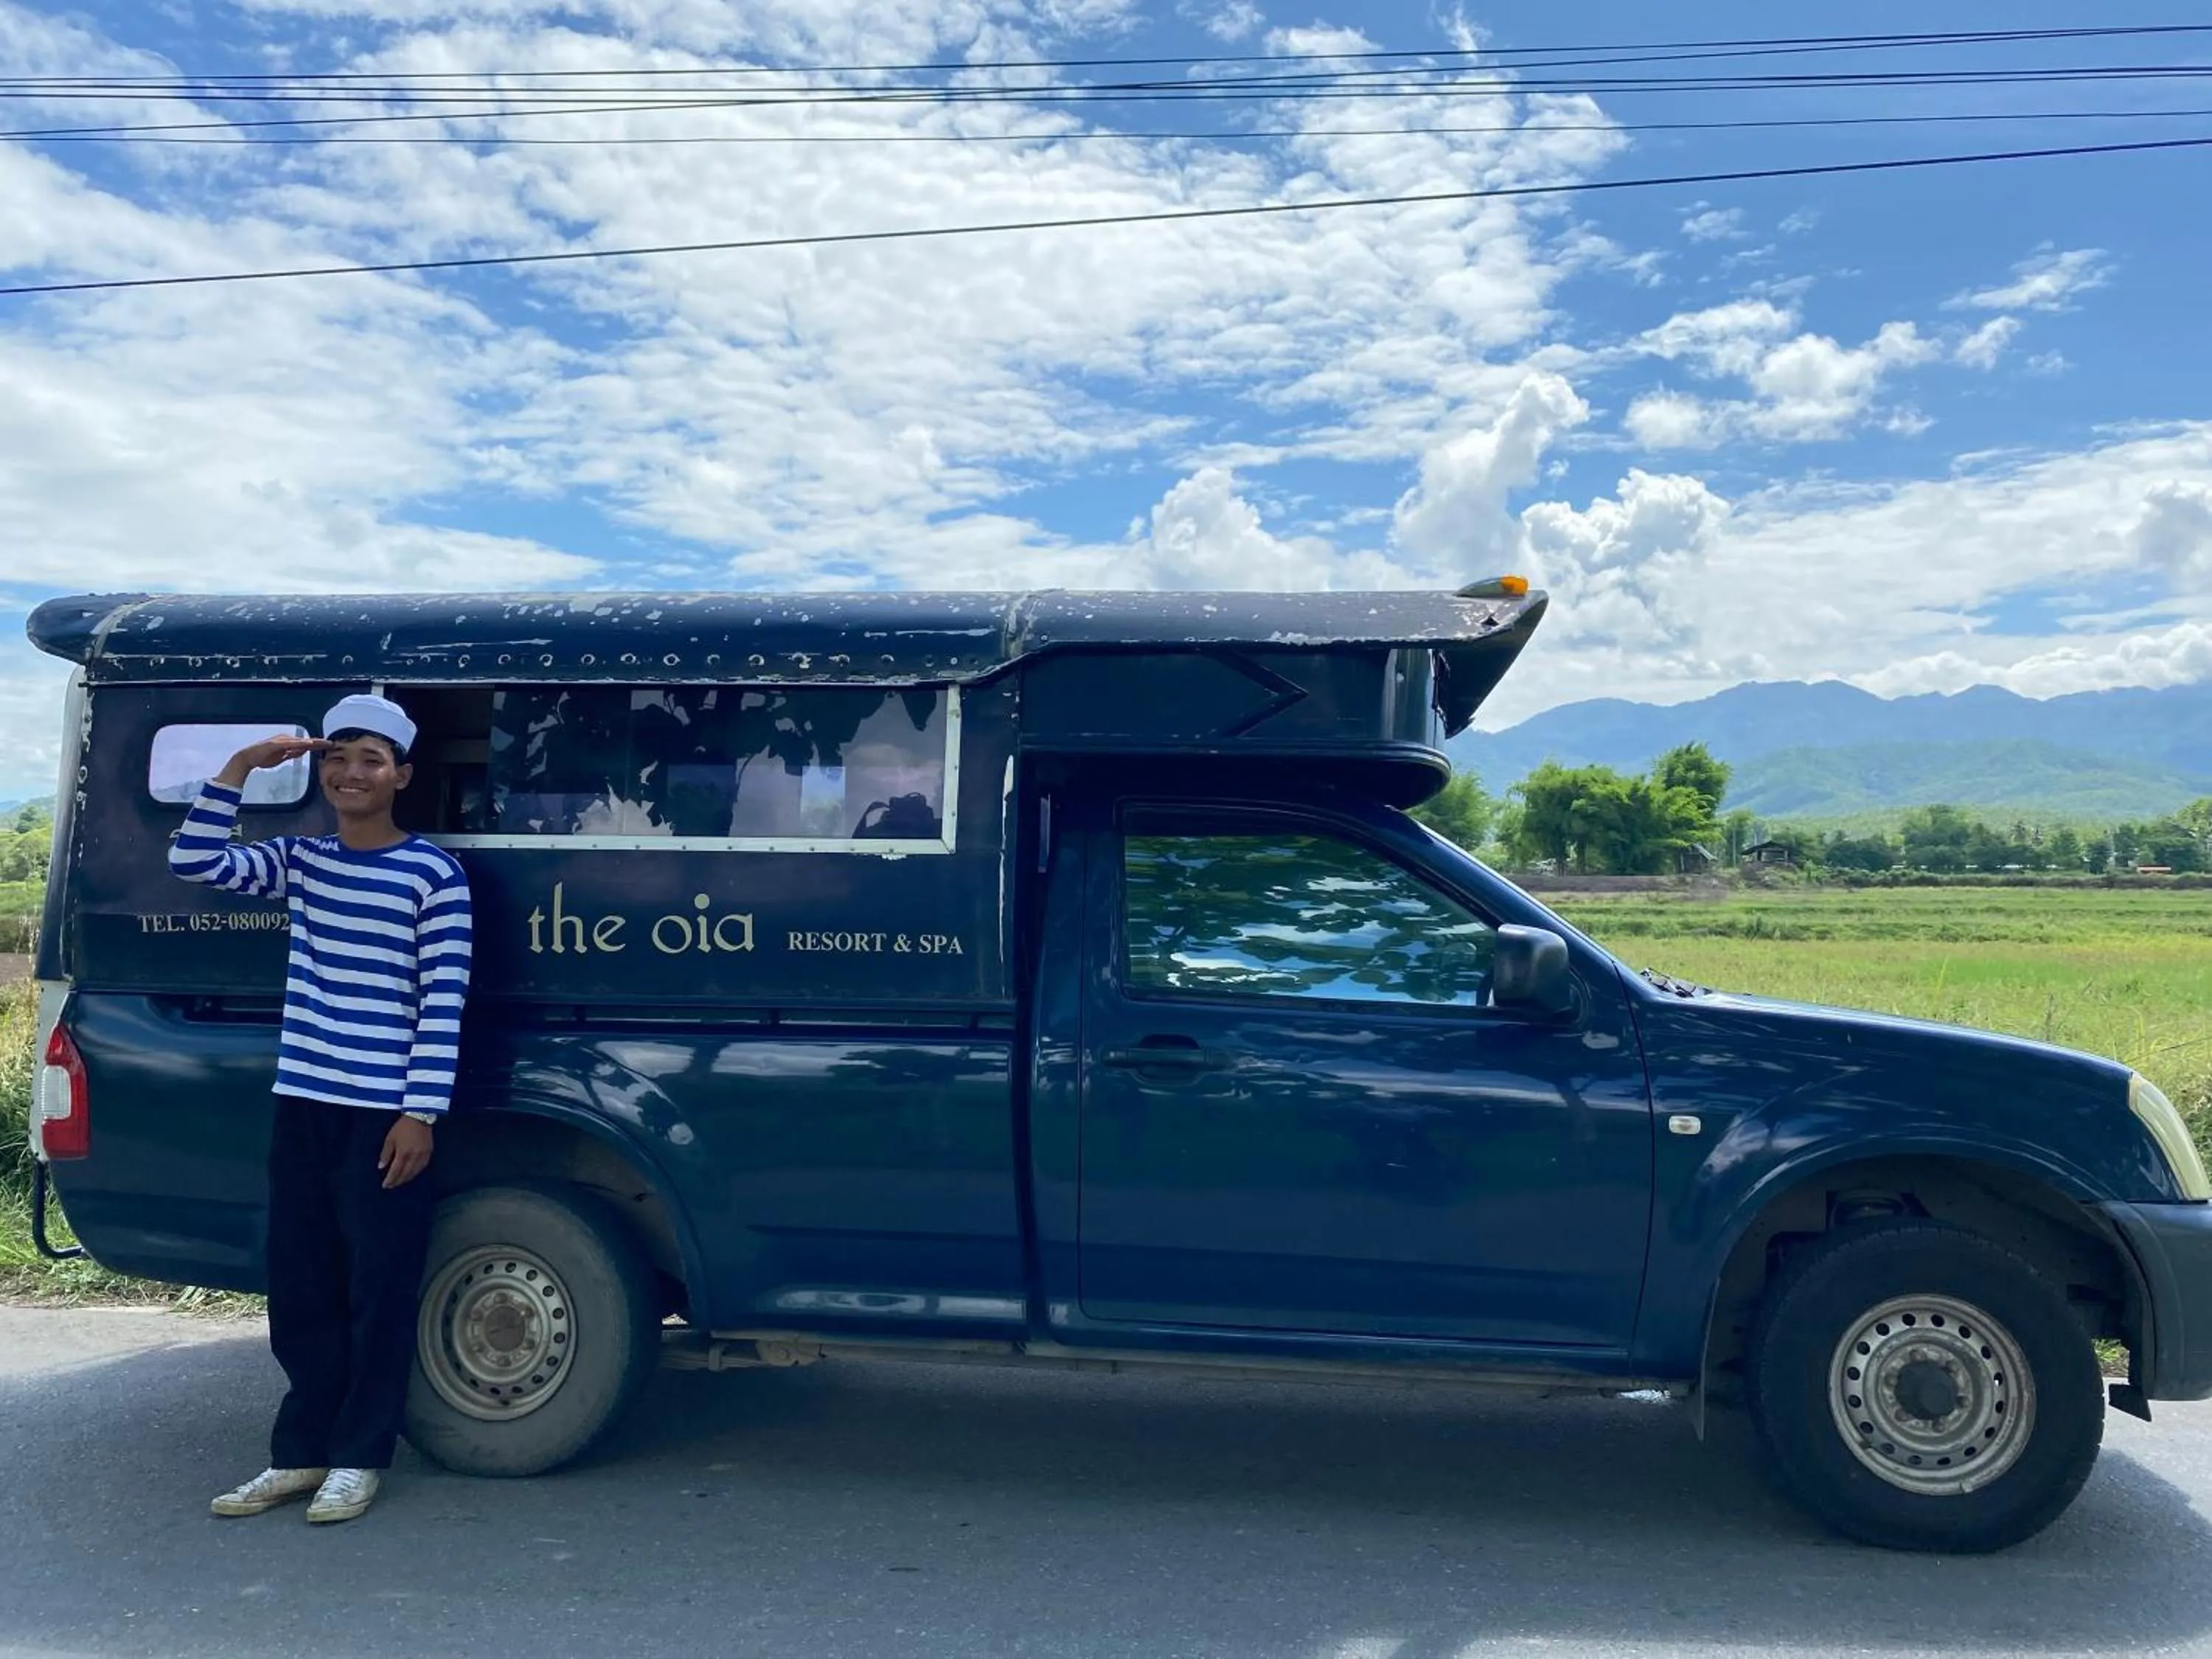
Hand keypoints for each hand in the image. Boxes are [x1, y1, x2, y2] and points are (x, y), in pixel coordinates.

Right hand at [213, 735, 328, 787]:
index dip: (317, 745)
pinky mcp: (278, 744)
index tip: (328, 746)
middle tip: (332, 743)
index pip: (306, 744)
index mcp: (288, 742)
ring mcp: (282, 741)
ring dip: (313, 743)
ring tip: (325, 743)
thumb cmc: (264, 758)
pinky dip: (301, 744)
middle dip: (319, 742)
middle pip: (306, 741)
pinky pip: (292, 744)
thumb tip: (302, 751)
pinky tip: (309, 745)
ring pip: (301, 741)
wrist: (248, 758)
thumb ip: (292, 753)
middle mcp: (287, 739)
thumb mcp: (282, 757)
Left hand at [378, 1116, 433, 1188]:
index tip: (385, 1185)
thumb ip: (386, 1154)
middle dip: (398, 1181)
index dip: (390, 1180)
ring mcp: (423, 1155)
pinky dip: (416, 1172)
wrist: (419, 1117)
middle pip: (406, 1174)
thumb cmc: (402, 1127)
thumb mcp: (390, 1139)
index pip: (395, 1171)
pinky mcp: (429, 1152)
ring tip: (400, 1181)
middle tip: (392, 1186)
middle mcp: (414, 1157)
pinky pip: (422, 1167)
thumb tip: (381, 1167)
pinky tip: (412, 1173)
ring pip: (415, 1172)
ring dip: (407, 1178)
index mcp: (403, 1153)